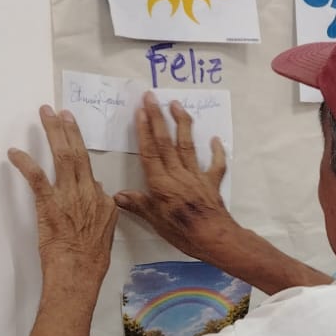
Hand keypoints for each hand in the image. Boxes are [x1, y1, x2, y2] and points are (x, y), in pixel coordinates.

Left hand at [9, 106, 116, 280]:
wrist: (78, 275)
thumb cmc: (90, 262)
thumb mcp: (106, 235)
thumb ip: (102, 213)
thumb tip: (98, 197)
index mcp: (103, 202)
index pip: (91, 173)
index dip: (81, 156)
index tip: (73, 141)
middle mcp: (88, 193)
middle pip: (80, 154)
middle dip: (69, 129)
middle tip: (61, 112)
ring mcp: (69, 197)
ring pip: (63, 156)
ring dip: (53, 132)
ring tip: (46, 114)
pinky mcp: (50, 204)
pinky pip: (36, 177)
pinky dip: (25, 162)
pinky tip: (14, 152)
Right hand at [116, 94, 236, 263]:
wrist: (215, 239)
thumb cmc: (183, 233)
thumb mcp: (156, 222)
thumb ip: (138, 205)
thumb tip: (118, 195)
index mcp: (161, 184)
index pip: (150, 152)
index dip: (144, 131)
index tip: (140, 111)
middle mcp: (178, 174)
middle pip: (166, 142)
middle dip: (158, 118)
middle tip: (151, 97)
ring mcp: (196, 176)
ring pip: (187, 146)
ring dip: (181, 123)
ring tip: (176, 104)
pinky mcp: (212, 183)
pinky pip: (216, 164)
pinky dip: (216, 151)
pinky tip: (215, 139)